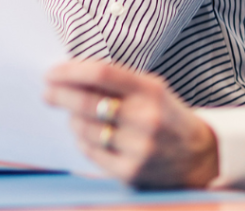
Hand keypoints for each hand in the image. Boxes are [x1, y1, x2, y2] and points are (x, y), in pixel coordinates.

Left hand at [45, 60, 218, 188]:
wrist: (198, 156)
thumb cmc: (168, 115)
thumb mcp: (153, 89)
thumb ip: (120, 82)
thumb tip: (74, 74)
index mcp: (151, 89)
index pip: (102, 74)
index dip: (72, 71)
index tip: (52, 72)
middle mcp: (145, 117)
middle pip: (88, 102)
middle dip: (60, 95)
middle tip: (47, 91)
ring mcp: (137, 147)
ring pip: (86, 129)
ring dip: (71, 119)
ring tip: (70, 114)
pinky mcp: (130, 172)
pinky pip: (92, 153)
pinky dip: (82, 141)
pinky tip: (82, 134)